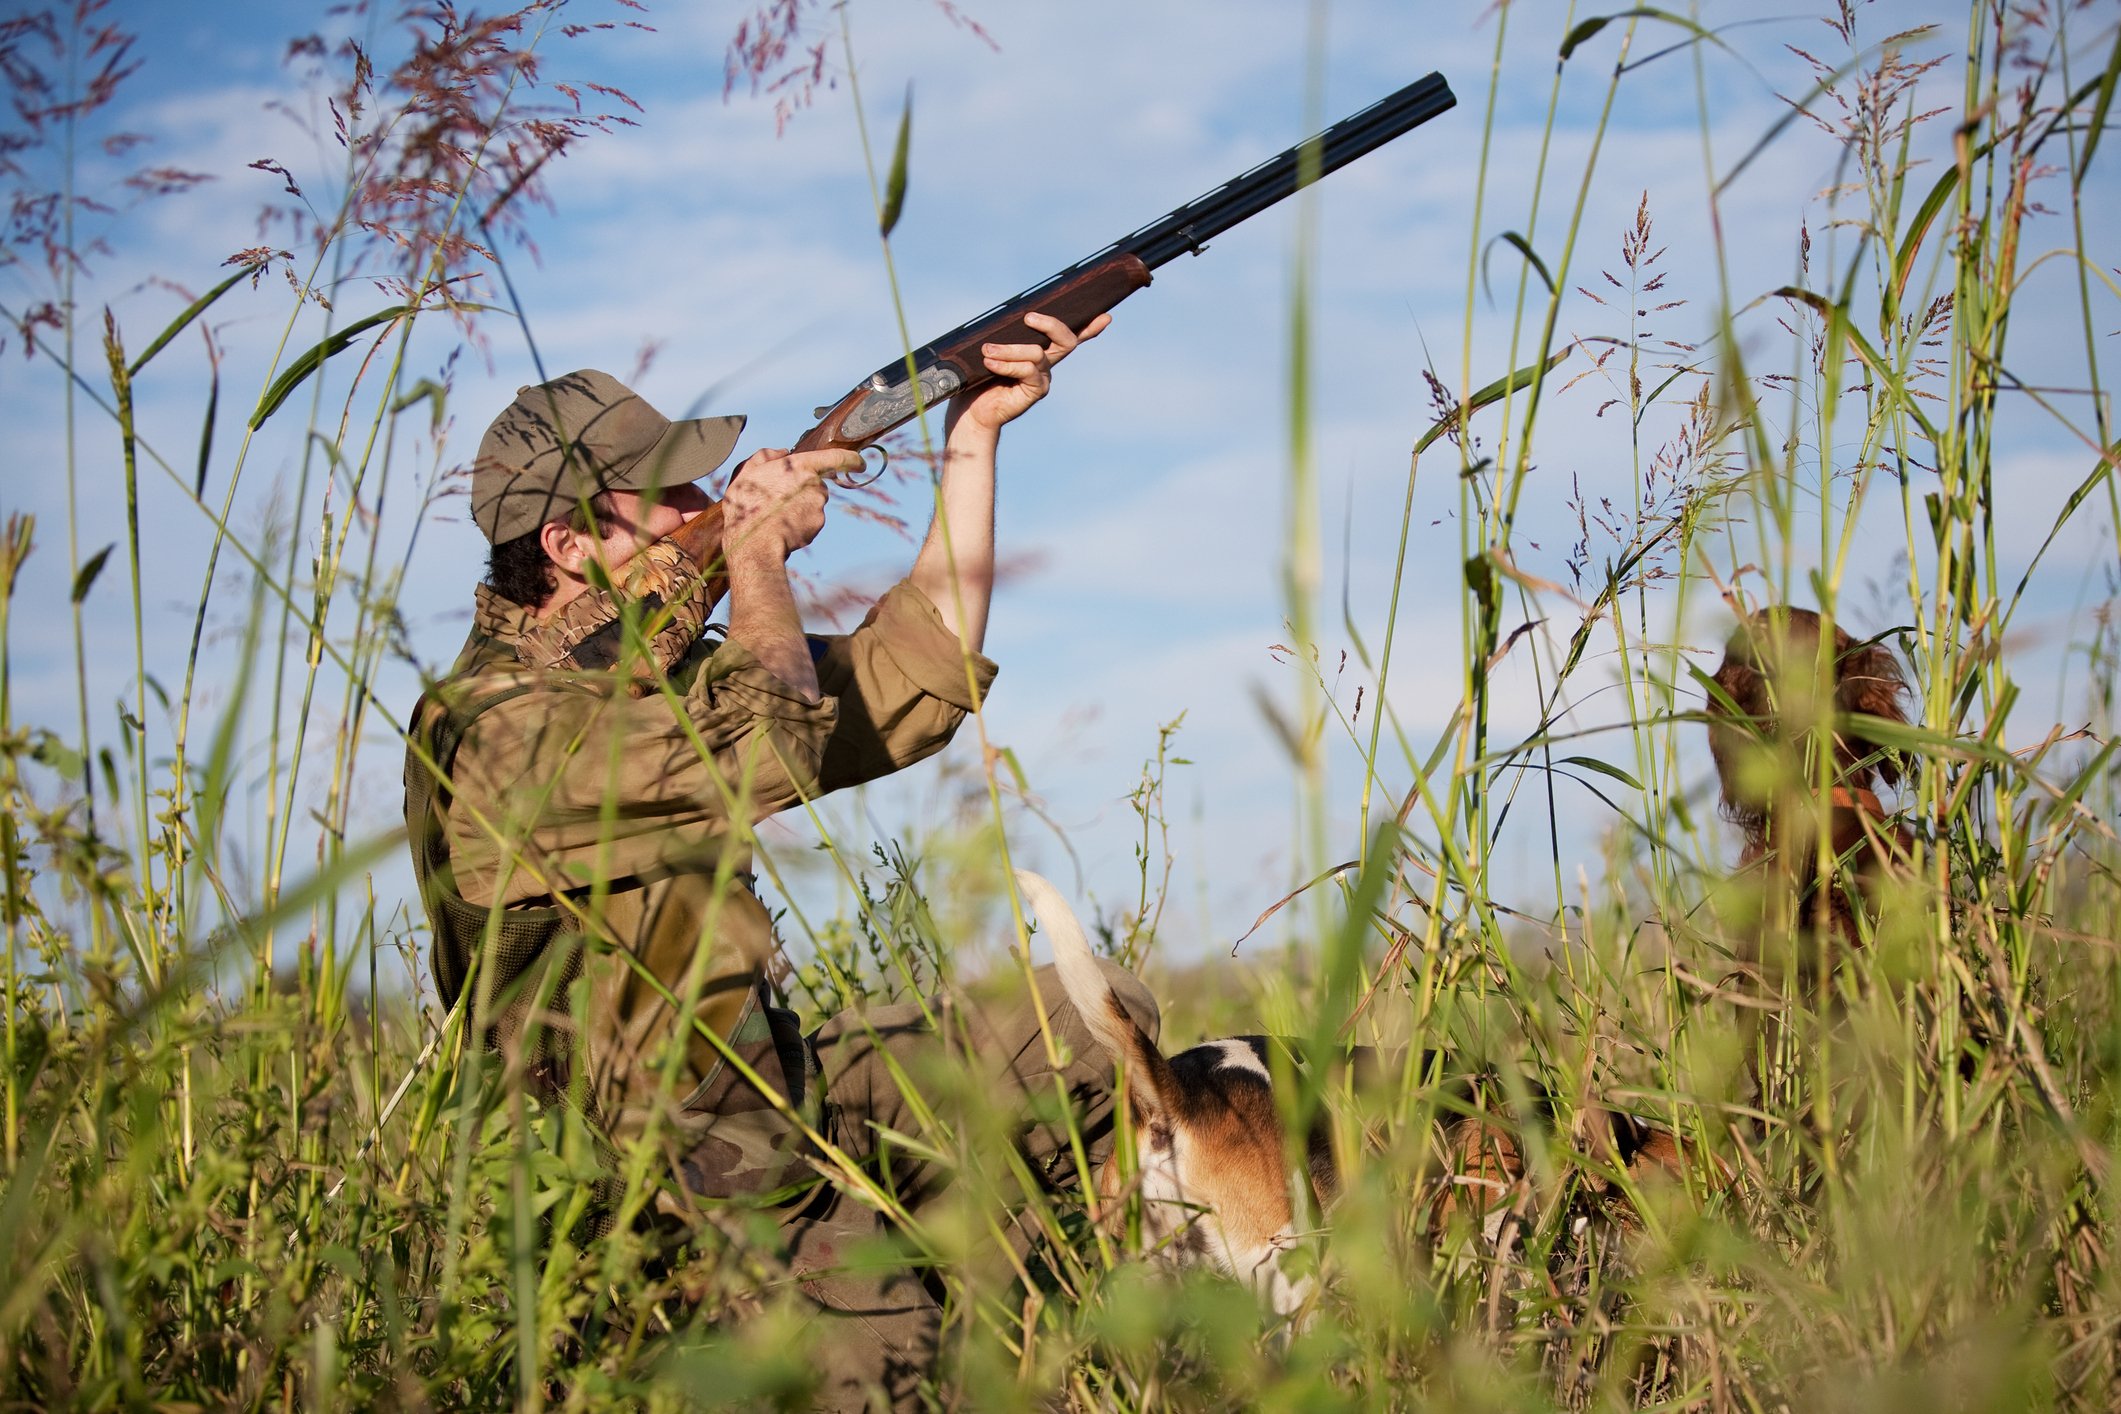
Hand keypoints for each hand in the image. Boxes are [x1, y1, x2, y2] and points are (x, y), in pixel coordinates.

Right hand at [720, 446, 858, 559]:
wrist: (753, 543)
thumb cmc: (747, 505)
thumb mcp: (748, 472)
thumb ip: (766, 456)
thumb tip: (782, 452)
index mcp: (800, 465)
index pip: (836, 457)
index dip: (852, 459)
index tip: (860, 463)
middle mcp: (815, 484)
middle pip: (816, 484)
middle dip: (802, 490)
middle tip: (777, 499)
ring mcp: (819, 506)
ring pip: (813, 503)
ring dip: (799, 507)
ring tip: (775, 515)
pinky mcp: (818, 525)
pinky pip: (811, 520)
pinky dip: (800, 523)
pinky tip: (782, 526)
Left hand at [949, 309, 1109, 434]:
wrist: (972, 410)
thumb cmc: (979, 377)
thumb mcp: (992, 350)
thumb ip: (1004, 336)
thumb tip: (1009, 317)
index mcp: (1041, 351)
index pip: (1069, 336)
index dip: (1089, 327)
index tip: (1105, 316)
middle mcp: (1046, 364)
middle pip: (1066, 340)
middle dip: (1051, 324)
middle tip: (1029, 318)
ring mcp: (1043, 378)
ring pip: (1037, 353)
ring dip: (1009, 349)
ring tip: (986, 350)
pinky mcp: (1035, 391)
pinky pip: (1027, 370)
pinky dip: (1006, 364)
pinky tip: (990, 363)